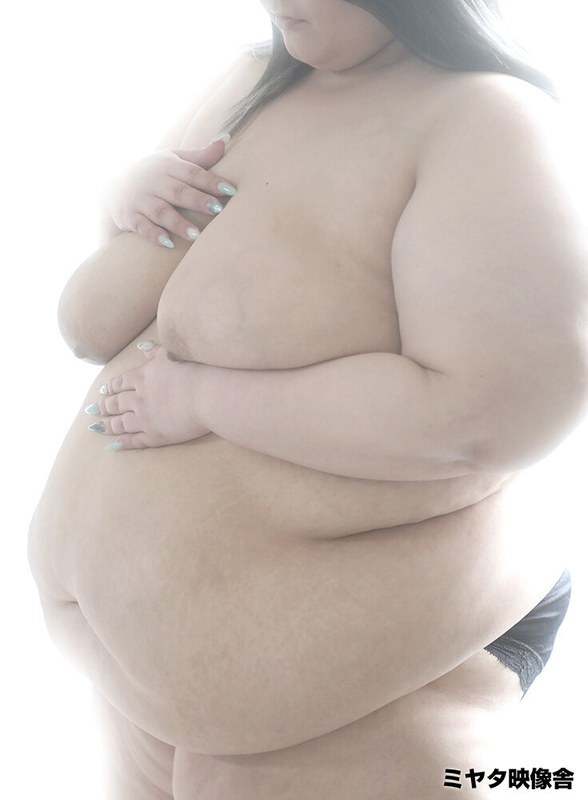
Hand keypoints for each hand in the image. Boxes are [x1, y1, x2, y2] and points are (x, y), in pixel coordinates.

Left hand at [86, 343, 210, 449]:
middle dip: (105, 406)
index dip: (111, 387)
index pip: (122, 383)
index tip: (103, 390)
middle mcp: (140, 399)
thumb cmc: (194, 371)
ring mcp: (146, 419)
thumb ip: (155, 352)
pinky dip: (124, 443)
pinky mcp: (156, 436)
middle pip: (117, 403)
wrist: (208, 394)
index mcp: (143, 378)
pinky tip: (114, 445)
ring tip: (98, 428)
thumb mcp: (172, 354)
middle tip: (94, 410)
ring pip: (121, 423)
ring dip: (109, 426)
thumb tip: (142, 347)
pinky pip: (136, 441)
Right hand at [104, 138, 237, 246]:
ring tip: (196, 235)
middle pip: (179, 192)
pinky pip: (142, 227)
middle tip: (217, 209)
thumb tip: (224, 141)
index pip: (193, 173)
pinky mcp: (130, 217)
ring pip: (161, 212)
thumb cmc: (155, 175)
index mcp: (169, 166)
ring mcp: (141, 200)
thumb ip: (200, 157)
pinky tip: (168, 243)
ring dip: (178, 223)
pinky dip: (154, 234)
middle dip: (198, 200)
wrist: (114, 187)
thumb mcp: (173, 160)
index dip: (211, 181)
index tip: (231, 190)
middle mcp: (154, 182)